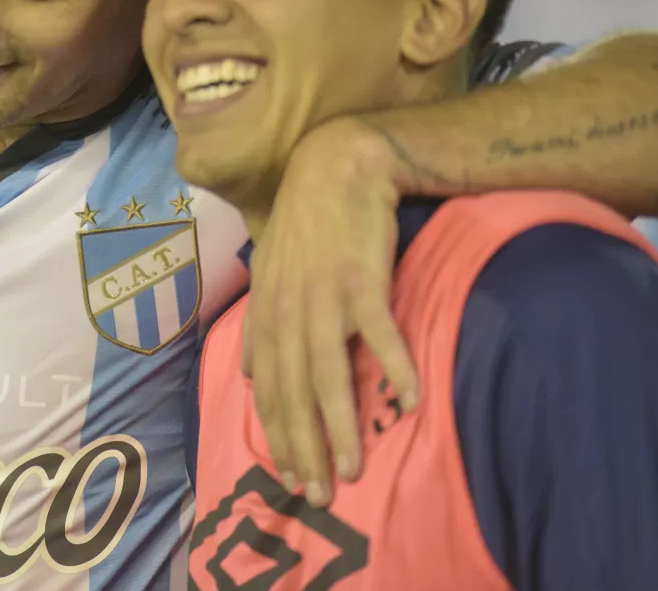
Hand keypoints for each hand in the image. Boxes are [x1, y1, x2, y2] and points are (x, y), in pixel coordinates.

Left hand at [244, 117, 418, 506]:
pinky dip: (392, 368)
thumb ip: (259, 323)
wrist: (338, 164)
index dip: (279, 435)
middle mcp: (288, 310)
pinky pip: (379, 334)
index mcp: (267, 312)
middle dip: (303, 447)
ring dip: (341, 425)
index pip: (268, 388)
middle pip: (294, 392)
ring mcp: (324, 296)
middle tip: (319, 494)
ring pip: (327, 374)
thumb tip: (248, 371)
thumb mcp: (268, 270)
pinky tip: (408, 401)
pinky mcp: (362, 279)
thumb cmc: (308, 221)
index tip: (291, 478)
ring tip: (353, 468)